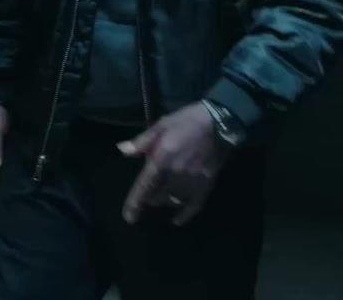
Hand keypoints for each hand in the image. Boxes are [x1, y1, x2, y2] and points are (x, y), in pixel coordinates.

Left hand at [119, 102, 230, 225]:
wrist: (220, 122)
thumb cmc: (187, 121)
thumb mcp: (161, 125)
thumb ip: (142, 141)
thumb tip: (122, 150)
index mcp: (162, 160)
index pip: (144, 187)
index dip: (135, 203)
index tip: (129, 217)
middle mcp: (175, 175)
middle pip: (157, 197)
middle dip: (149, 199)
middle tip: (146, 197)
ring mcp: (192, 181)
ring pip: (173, 201)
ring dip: (164, 202)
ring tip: (160, 201)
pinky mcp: (206, 184)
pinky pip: (194, 205)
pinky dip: (184, 215)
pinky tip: (177, 221)